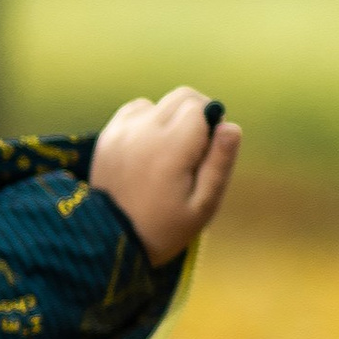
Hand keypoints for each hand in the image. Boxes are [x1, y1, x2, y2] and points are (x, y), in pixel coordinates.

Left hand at [89, 88, 241, 264]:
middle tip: (194, 153)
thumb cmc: (164, 228)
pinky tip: (150, 148)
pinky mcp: (107, 135)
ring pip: (160, 102)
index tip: (207, 154)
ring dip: (172, 118)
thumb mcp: (203, 206)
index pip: (201, 107)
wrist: (110, 241)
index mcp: (169, 148)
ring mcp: (121, 131)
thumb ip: (220, 163)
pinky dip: (149, 120)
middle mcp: (142, 131)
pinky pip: (137, 110)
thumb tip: (231, 126)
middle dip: (197, 115)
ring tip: (169, 155)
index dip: (213, 126)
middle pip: (183, 96)